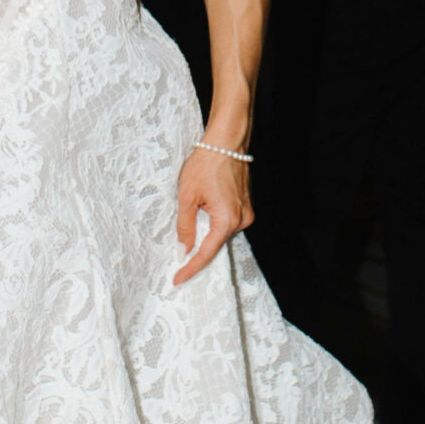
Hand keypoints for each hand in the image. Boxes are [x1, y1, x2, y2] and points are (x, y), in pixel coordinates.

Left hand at [173, 141, 251, 287]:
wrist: (226, 143)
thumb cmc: (206, 164)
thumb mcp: (187, 196)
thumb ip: (185, 225)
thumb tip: (184, 248)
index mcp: (227, 220)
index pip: (206, 253)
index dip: (190, 268)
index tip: (178, 280)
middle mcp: (241, 220)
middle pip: (215, 244)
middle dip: (197, 250)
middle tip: (178, 261)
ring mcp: (246, 213)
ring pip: (220, 233)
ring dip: (206, 232)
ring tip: (191, 219)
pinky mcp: (246, 206)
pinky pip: (227, 223)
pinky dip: (213, 223)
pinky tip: (203, 212)